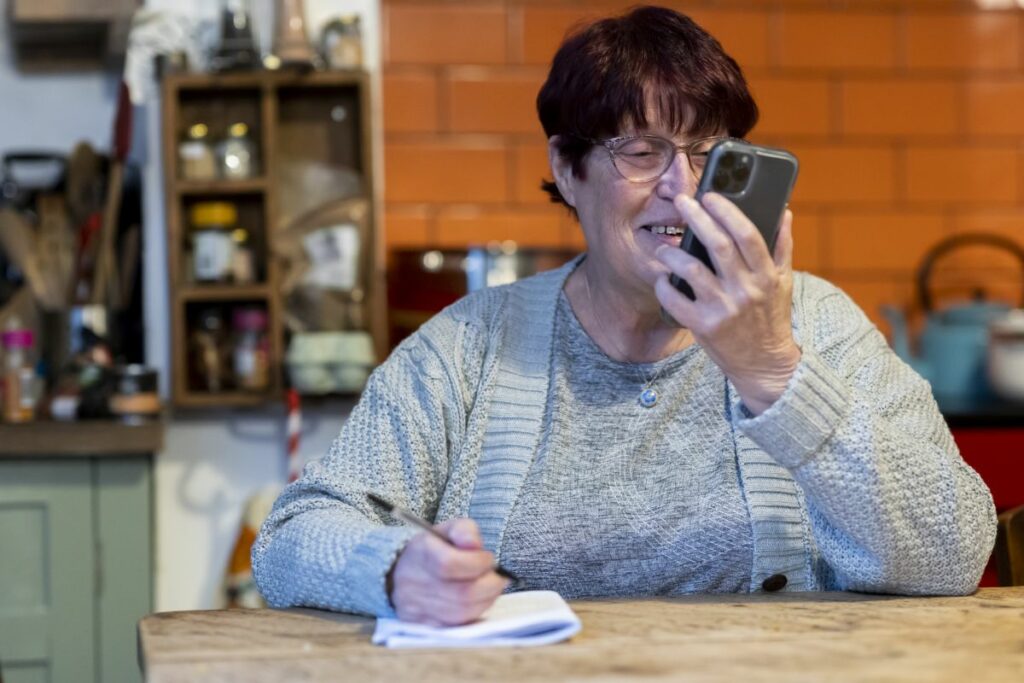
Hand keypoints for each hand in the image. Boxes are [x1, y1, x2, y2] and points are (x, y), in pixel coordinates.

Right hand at [388, 518, 508, 625]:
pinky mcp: (425, 625)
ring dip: (486, 600)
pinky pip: (457, 625)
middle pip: (461, 593)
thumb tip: (475, 545)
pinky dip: (475, 613)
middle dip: (489, 585)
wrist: (400, 573)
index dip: (477, 562)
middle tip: (498, 576)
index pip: (450, 564)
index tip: (489, 558)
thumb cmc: (432, 550)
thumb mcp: (448, 529)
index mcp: (421, 554)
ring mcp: (418, 608)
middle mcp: (416, 583)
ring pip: (462, 613)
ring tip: (491, 587)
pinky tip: (479, 600)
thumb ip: (465, 531)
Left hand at [654, 192, 801, 414]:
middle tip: (682, 201)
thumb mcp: (784, 282)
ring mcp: (723, 309)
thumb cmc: (772, 318)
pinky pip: (676, 299)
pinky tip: (662, 277)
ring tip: (663, 246)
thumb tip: (783, 211)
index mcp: (767, 275)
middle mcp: (746, 290)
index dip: (727, 211)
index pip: (747, 234)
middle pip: (717, 245)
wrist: (765, 364)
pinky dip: (664, 285)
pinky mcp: (704, 326)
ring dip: (672, 252)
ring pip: (691, 269)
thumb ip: (783, 246)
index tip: (710, 195)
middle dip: (696, 217)